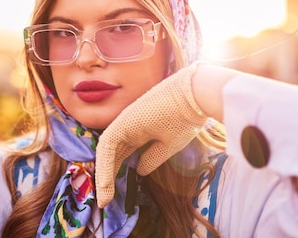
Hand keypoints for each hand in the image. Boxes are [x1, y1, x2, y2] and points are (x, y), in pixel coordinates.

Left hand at [95, 62, 207, 207]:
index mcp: (141, 130)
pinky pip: (107, 147)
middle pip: (112, 154)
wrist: (193, 98)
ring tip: (104, 199)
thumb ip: (152, 157)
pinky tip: (105, 186)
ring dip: (103, 175)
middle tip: (105, 200)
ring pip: (106, 152)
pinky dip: (104, 167)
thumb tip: (139, 171)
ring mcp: (124, 123)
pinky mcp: (122, 123)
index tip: (114, 193)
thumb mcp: (168, 145)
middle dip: (107, 177)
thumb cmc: (186, 118)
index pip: (123, 153)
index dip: (117, 171)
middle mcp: (129, 127)